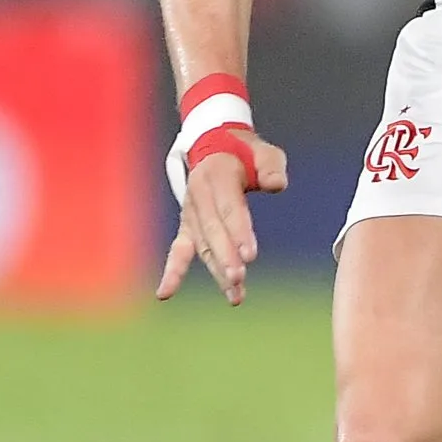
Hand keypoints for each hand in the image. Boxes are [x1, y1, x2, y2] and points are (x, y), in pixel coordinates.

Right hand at [156, 128, 286, 304]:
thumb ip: (271, 167)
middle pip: (213, 231)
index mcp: (218, 175)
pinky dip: (172, 271)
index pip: (229, 208)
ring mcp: (191, 213)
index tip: (249, 255)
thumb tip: (276, 185)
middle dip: (226, 256)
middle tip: (238, 278)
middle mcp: (199, 195)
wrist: (216, 147)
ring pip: (202, 245)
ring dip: (216, 270)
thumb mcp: (265, 152)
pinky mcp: (187, 226)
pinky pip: (179, 250)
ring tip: (234, 295)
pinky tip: (165, 293)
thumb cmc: (247, 154)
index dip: (238, 231)